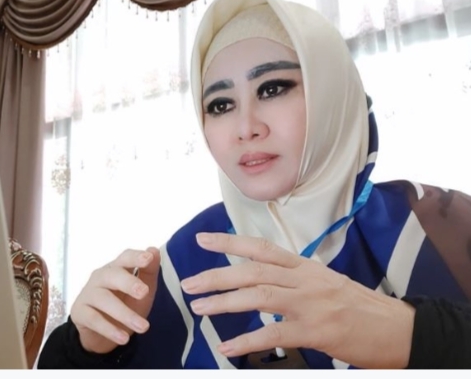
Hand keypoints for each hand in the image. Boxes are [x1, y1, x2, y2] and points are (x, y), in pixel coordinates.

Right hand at [70, 247, 160, 353]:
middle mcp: (100, 277)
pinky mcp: (79, 312)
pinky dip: (110, 329)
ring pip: (104, 299)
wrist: (103, 333)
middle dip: (128, 283)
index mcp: (117, 268)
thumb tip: (154, 250)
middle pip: (112, 275)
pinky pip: (94, 319)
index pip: (125, 258)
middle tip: (144, 293)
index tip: (148, 259)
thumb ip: (149, 272)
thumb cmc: (125, 304)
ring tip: (143, 327)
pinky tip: (123, 339)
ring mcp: (88, 293)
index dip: (136, 257)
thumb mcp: (142, 291)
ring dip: (125, 314)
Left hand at [180, 232, 414, 368]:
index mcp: (304, 266)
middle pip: (252, 270)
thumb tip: (259, 279)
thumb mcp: (323, 282)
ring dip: (223, 302)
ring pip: (258, 296)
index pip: (261, 247)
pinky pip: (273, 335)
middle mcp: (304, 279)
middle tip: (189, 283)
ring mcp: (310, 304)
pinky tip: (226, 346)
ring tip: (199, 307)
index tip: (202, 239)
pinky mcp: (317, 332)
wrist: (397, 328)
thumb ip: (292, 278)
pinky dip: (246, 341)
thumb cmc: (357, 306)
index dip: (229, 242)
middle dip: (216, 275)